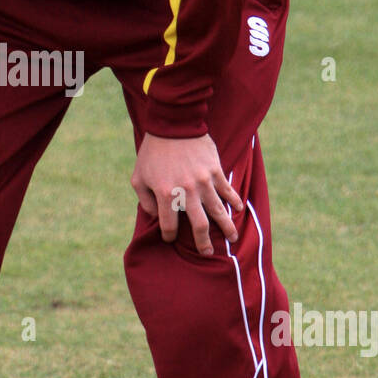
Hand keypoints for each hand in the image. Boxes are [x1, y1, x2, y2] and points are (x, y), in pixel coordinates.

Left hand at [131, 132, 242, 256]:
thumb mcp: (138, 177)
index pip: (169, 225)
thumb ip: (144, 200)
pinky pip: (227, 190)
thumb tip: (154, 216)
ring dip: (226, 227)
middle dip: (203, 242)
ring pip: (218, 211)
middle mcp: (186, 191)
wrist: (173, 125)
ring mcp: (203, 181)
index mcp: (165, 194)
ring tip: (232, 239)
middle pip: (199, 225)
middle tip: (207, 252)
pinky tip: (238, 210)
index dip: (169, 235)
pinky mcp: (215, 170)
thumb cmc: (153, 152)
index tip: (170, 238)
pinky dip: (234, 201)